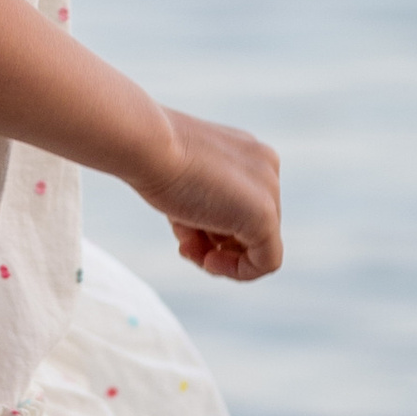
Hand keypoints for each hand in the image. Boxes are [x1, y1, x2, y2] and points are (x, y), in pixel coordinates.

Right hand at [135, 107, 282, 283]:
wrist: (147, 144)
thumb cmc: (154, 158)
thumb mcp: (185, 179)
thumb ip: (204, 201)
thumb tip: (210, 233)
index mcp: (247, 153)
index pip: (240, 207)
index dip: (211, 230)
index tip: (183, 233)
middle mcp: (266, 167)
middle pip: (248, 227)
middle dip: (212, 243)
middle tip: (183, 243)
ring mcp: (269, 190)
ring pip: (257, 245)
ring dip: (216, 255)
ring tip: (187, 245)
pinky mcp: (264, 216)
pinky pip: (267, 261)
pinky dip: (238, 271)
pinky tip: (208, 261)